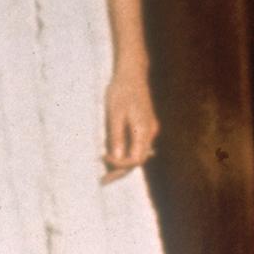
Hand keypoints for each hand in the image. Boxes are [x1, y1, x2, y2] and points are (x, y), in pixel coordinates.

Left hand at [102, 67, 159, 182]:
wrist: (132, 73)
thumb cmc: (121, 91)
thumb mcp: (115, 114)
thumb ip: (116, 137)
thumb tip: (117, 159)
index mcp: (144, 130)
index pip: (135, 159)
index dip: (120, 165)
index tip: (103, 159)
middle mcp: (150, 132)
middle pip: (138, 159)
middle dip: (121, 170)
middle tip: (103, 180)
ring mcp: (149, 129)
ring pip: (138, 153)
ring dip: (123, 162)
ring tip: (106, 169)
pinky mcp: (145, 125)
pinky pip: (138, 145)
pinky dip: (127, 152)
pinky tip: (114, 154)